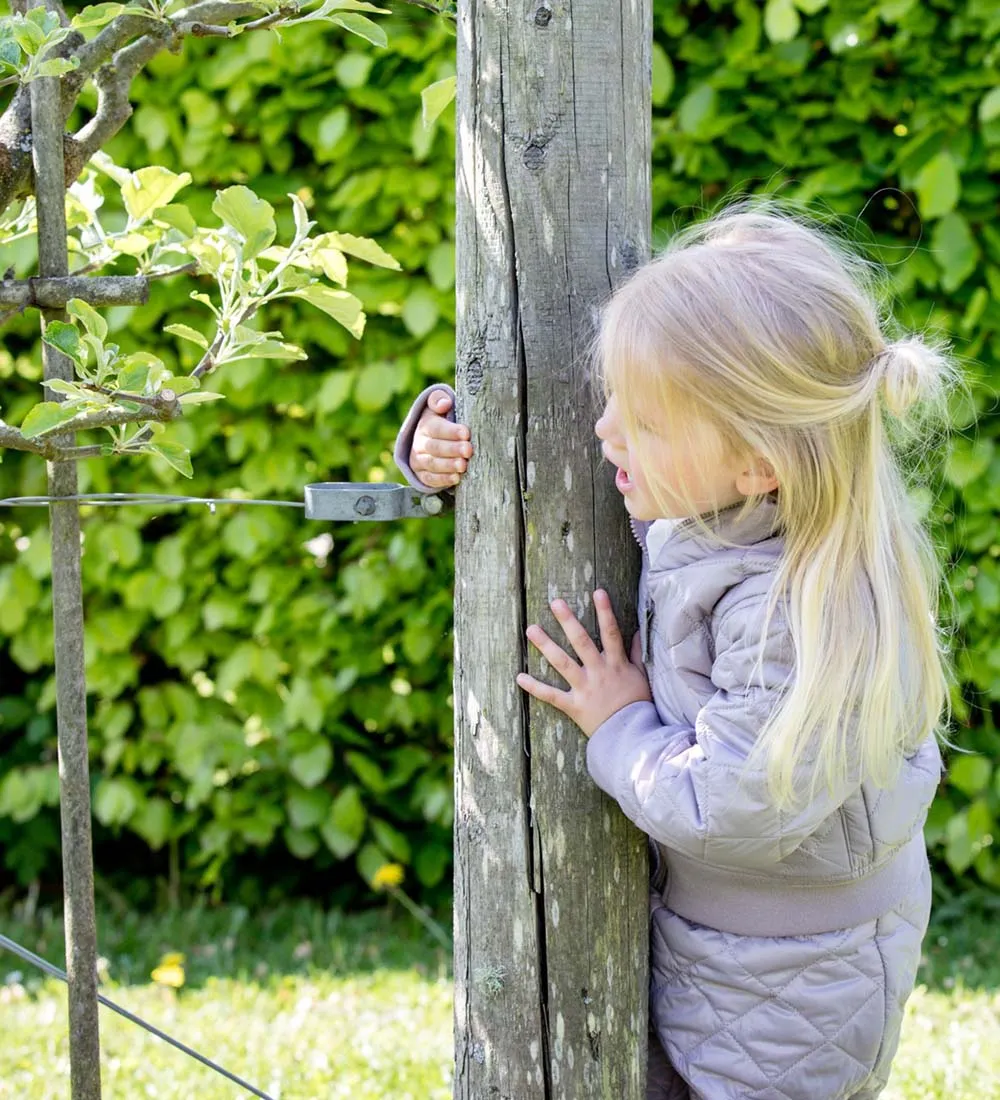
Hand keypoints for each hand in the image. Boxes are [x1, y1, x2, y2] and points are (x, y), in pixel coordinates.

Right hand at [409, 390, 473, 489]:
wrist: (430, 439)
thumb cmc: (442, 420)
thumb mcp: (439, 405)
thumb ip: (439, 399)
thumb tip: (444, 404)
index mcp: (425, 425)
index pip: (436, 428)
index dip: (451, 431)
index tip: (466, 433)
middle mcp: (419, 443)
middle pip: (434, 447)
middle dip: (452, 449)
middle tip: (468, 450)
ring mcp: (419, 460)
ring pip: (432, 464)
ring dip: (449, 466)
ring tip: (463, 465)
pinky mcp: (423, 475)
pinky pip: (431, 479)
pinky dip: (443, 480)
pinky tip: (456, 478)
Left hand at [516, 589, 651, 736]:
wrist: (632, 736)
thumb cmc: (638, 705)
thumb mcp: (641, 676)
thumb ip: (637, 653)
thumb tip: (638, 631)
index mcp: (616, 664)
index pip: (611, 633)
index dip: (605, 612)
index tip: (598, 592)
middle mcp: (599, 673)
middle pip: (582, 642)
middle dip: (569, 621)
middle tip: (555, 602)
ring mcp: (585, 689)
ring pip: (563, 663)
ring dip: (546, 645)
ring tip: (531, 629)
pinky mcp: (574, 706)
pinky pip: (551, 695)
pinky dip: (535, 687)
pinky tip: (519, 677)